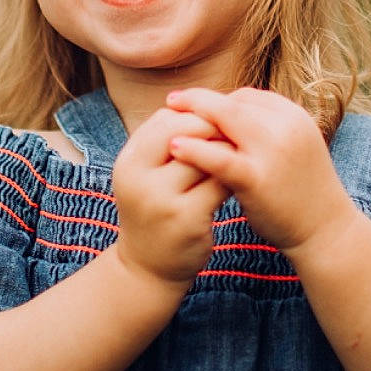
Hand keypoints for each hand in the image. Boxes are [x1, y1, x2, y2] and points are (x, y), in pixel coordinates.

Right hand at [109, 107, 229, 289]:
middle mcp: (140, 179)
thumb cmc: (155, 210)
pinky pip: (220, 184)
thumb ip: (169, 141)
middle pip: (185, 133)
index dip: (196, 114)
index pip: (167, 119)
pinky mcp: (187, 220)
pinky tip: (241, 179)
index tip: (218, 119)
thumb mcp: (148, 174)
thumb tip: (208, 103)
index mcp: (129, 161)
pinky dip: (234, 177)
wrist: (148, 267)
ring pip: (206, 157)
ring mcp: (162, 201)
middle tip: (236, 132)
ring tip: (241, 152)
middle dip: (215, 128)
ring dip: (228, 151)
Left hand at [163, 87, 360, 254]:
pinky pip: (219, 157)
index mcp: (293, 116)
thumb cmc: (302, 191)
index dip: (217, 101)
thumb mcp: (291, 148)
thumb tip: (228, 114)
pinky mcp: (257, 178)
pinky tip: (174, 148)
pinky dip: (194, 150)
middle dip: (198, 100)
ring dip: (190, 118)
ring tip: (164, 120)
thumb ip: (265, 130)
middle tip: (171, 100)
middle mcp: (285, 127)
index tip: (195, 107)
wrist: (326, 232)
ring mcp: (272, 151)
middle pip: (232, 103)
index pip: (246, 96)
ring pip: (224, 121)